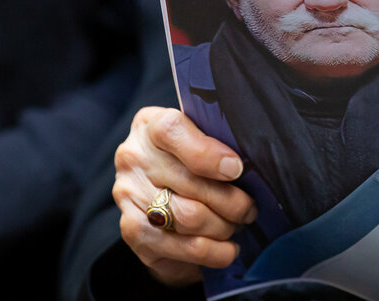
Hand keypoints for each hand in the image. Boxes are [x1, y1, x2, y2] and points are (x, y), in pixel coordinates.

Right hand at [114, 107, 255, 286]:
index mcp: (150, 125)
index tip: (236, 169)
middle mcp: (133, 159)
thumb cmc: (188, 158)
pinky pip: (182, 247)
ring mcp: (129, 196)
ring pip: (189, 218)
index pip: (172, 130)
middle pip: (189, 183)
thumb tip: (242, 165)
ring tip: (237, 225)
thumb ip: (217, 142)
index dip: (207, 153)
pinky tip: (228, 249)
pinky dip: (214, 252)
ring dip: (224, 226)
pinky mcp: (133, 231)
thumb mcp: (200, 137)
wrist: (157, 188)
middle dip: (231, 201)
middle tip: (249, 208)